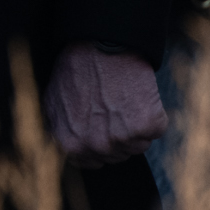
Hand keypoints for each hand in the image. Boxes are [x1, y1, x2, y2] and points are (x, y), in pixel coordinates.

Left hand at [45, 45, 164, 166]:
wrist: (101, 46)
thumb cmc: (76, 70)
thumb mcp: (54, 102)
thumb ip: (60, 131)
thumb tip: (65, 147)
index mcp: (71, 145)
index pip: (91, 163)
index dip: (98, 145)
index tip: (101, 127)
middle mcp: (97, 146)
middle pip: (117, 155)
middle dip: (117, 135)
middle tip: (113, 108)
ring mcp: (123, 137)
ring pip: (138, 145)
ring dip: (136, 127)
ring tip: (124, 100)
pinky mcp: (147, 125)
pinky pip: (156, 131)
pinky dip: (153, 115)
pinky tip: (139, 97)